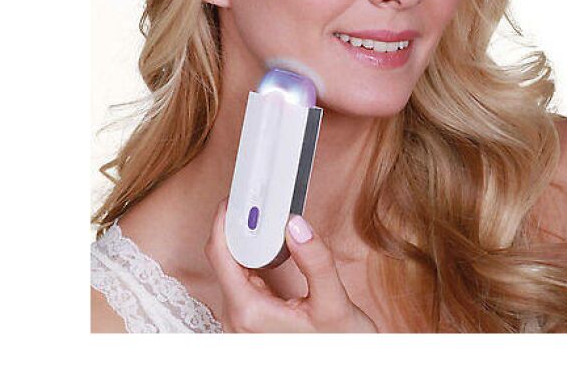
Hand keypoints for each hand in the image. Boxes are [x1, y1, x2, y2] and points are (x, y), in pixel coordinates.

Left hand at [204, 197, 379, 332]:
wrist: (346, 369)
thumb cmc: (340, 345)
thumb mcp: (334, 303)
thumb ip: (316, 262)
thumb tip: (295, 225)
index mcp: (248, 313)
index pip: (220, 255)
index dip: (224, 221)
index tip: (236, 198)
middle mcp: (237, 319)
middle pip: (223, 260)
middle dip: (238, 229)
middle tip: (256, 202)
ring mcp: (242, 322)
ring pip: (232, 270)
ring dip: (246, 244)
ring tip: (263, 220)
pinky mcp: (251, 321)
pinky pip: (243, 282)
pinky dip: (252, 261)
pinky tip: (269, 248)